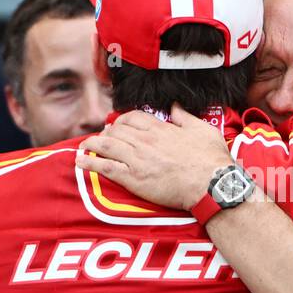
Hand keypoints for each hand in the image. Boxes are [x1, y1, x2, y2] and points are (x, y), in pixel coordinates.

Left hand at [75, 104, 232, 209]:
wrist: (211, 185)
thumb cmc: (211, 160)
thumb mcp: (204, 130)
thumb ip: (185, 117)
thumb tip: (175, 107)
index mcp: (161, 129)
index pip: (133, 117)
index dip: (122, 120)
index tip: (119, 124)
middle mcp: (146, 141)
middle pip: (116, 129)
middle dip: (107, 131)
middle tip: (103, 137)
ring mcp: (137, 159)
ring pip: (107, 145)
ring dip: (92, 144)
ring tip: (84, 146)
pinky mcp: (133, 178)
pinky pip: (105, 167)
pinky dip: (90, 162)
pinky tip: (80, 161)